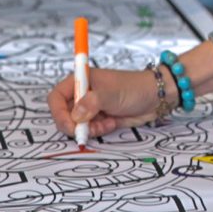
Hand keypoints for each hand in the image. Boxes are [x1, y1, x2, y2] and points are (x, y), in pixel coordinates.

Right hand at [48, 66, 162, 138]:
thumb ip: (91, 103)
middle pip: (64, 114)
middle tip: (86, 130)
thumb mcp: (111, 93)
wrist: (155, 97)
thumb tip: (75, 115)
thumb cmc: (133, 88)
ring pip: (77, 125)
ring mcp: (91, 107)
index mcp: (82, 80)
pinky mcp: (100, 118)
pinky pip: (90, 130)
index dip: (58, 112)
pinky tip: (112, 124)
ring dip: (88, 129)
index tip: (69, 124)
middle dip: (74, 125)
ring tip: (106, 124)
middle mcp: (83, 94)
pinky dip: (98, 131)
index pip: (57, 97)